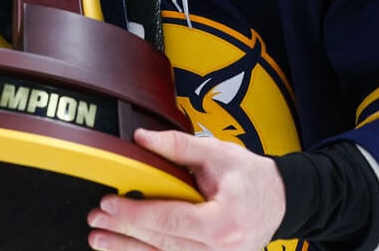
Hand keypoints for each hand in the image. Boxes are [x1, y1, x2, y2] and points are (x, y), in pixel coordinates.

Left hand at [86, 129, 284, 250]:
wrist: (281, 199)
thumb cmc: (254, 178)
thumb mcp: (218, 153)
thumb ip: (178, 146)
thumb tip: (142, 138)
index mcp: (225, 221)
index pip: (171, 219)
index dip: (136, 213)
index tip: (110, 203)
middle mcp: (222, 249)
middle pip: (164, 241)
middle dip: (125, 230)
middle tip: (97, 219)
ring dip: (129, 248)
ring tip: (101, 239)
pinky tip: (127, 248)